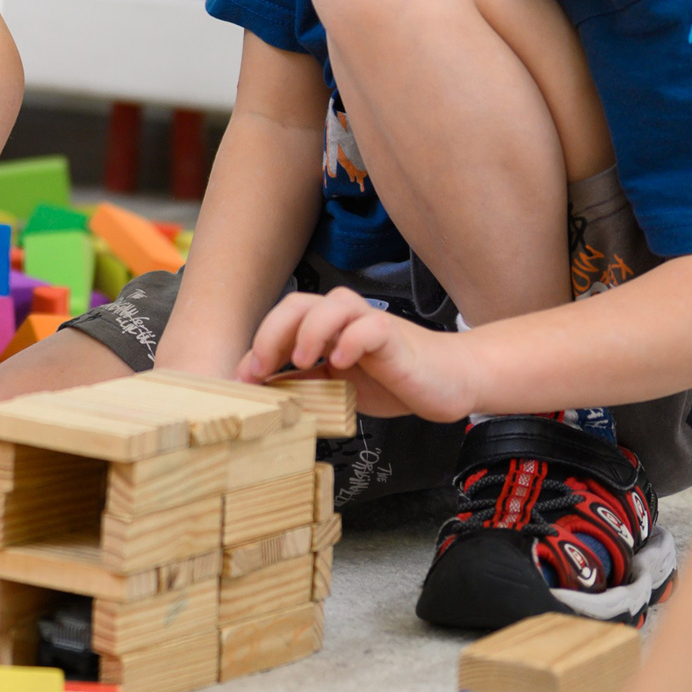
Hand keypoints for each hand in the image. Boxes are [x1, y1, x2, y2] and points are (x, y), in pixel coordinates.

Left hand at [236, 286, 479, 420]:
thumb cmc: (392, 381)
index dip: (259, 344)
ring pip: (333, 304)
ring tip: (301, 361)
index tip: (243, 377)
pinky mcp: (395, 336)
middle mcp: (345, 319)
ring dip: (309, 330)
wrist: (447, 382)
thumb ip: (304, 382)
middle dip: (272, 332)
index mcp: (326, 329)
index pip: (283, 321)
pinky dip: (352, 340)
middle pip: (299, 303)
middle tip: (261, 366)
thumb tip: (260, 387)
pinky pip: (370, 326)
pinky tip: (342, 363)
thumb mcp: (337, 386)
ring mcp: (370, 323)